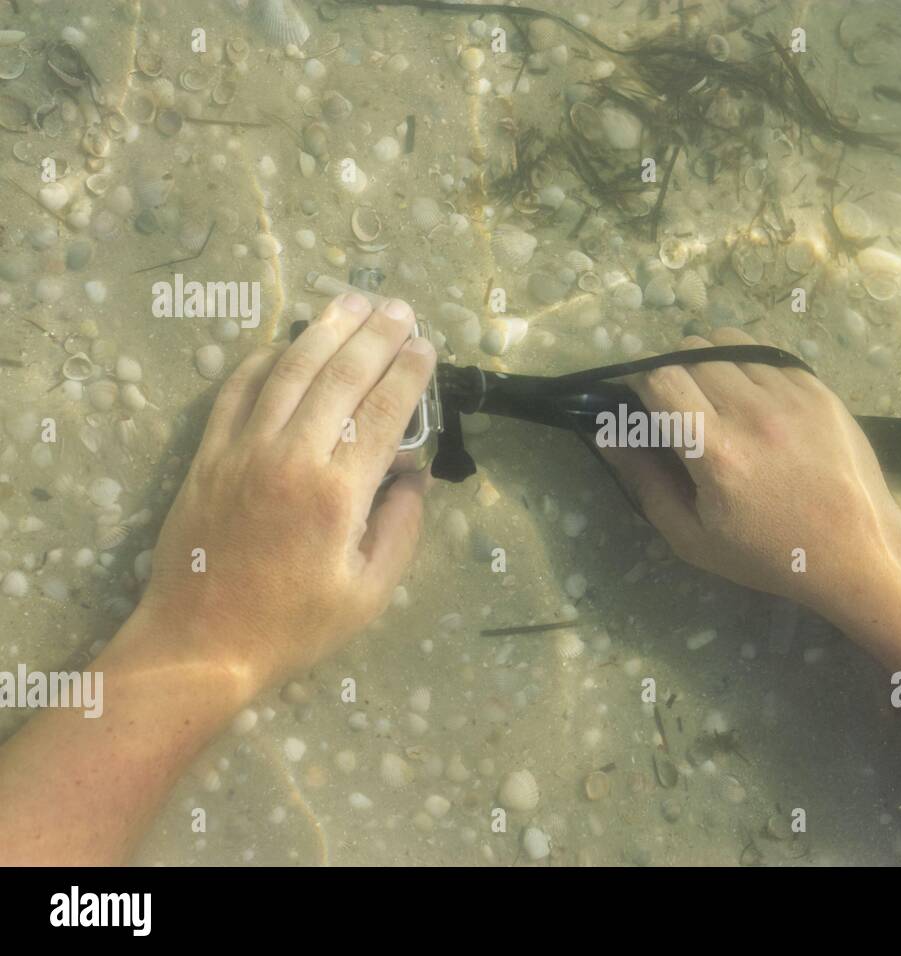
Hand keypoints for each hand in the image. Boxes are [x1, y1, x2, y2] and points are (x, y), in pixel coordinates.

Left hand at [131, 293, 436, 692]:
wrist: (198, 645)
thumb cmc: (293, 627)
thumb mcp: (369, 593)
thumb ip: (400, 529)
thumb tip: (415, 477)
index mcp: (336, 493)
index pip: (382, 411)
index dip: (409, 373)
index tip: (427, 345)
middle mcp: (289, 456)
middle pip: (339, 376)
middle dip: (376, 336)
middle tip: (400, 309)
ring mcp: (241, 450)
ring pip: (288, 370)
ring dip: (324, 331)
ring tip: (353, 302)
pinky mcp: (208, 455)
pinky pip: (237, 390)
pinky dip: (265, 359)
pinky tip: (287, 343)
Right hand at [600, 328, 900, 612]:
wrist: (858, 552)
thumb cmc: (769, 555)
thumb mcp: (693, 538)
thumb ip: (645, 483)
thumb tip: (609, 434)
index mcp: (717, 453)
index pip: (661, 379)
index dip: (640, 381)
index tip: (638, 399)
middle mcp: (754, 413)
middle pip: (691, 352)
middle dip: (673, 371)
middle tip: (678, 405)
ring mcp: (791, 395)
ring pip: (729, 343)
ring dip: (711, 362)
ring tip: (716, 398)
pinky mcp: (818, 388)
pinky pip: (767, 354)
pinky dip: (748, 368)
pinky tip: (755, 402)